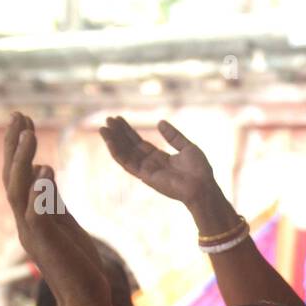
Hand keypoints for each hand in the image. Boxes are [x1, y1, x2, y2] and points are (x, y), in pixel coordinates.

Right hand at [3, 113, 107, 305]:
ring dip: (22, 161)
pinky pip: (37, 213)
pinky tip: (45, 170)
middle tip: (19, 115)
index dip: (19, 148)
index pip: (19, 176)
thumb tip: (43, 169)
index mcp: (31, 216)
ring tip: (29, 134)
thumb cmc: (79, 265)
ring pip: (18, 190)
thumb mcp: (65, 224)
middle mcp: (25, 222)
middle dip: (14, 145)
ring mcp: (32, 233)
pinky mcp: (46, 243)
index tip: (24, 121)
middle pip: (12, 177)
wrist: (86, 299)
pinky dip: (39, 191)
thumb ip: (51, 199)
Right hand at [100, 116, 218, 207]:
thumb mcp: (187, 147)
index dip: (129, 131)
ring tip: (103, 128)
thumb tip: (160, 122)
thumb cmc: (199, 170)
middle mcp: (151, 165)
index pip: (140, 143)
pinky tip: (109, 141)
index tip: (119, 119)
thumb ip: (173, 136)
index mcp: (160, 158)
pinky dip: (116, 152)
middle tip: (108, 119)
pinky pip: (127, 163)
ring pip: (125, 154)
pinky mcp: (144, 176)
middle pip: (130, 146)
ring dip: (113, 141)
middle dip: (119, 133)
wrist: (202, 186)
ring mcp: (146, 171)